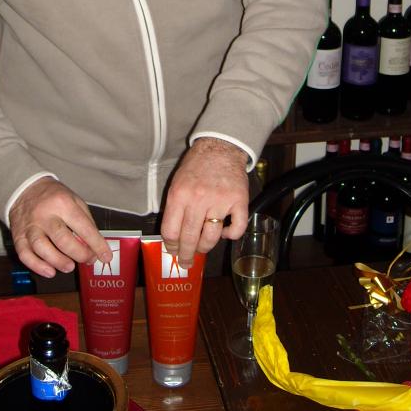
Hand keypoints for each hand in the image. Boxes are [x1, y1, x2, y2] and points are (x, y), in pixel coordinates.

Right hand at [9, 176, 112, 277]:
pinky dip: (37, 266)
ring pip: (41, 248)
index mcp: (62, 203)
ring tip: (69, 266)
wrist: (26, 188)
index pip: (83, 227)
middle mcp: (45, 215)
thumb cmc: (54, 197)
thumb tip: (95, 247)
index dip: (96, 244)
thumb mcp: (75, 200)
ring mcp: (30, 226)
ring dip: (58, 261)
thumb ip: (86, 223)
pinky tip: (50, 271)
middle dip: (79, 254)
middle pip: (62, 239)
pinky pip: (25, 255)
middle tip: (87, 259)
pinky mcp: (18, 236)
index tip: (105, 256)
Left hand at [160, 138, 249, 268]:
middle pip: (189, 238)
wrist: (220, 147)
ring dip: (206, 247)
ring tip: (204, 247)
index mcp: (179, 194)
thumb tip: (172, 236)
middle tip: (186, 263)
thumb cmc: (196, 166)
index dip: (170, 246)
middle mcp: (198, 199)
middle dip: (186, 255)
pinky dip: (231, 235)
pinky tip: (226, 232)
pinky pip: (237, 228)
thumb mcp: (177, 182)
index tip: (173, 251)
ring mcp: (220, 201)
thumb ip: (174, 207)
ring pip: (211, 237)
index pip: (170, 231)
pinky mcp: (239, 201)